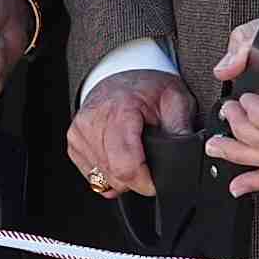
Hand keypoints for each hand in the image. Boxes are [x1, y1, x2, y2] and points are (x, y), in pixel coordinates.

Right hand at [71, 69, 193, 197]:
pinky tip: (119, 155)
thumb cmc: (147, 88)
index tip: (156, 182)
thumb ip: (181, 129)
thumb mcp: (175, 99)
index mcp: (119, 111)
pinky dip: (109, 173)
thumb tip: (185, 159)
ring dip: (122, 177)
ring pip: (104, 180)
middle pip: (115, 176)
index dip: (145, 182)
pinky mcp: (73, 143)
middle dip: (137, 180)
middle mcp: (93, 121)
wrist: (121, 75)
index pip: (126, 166)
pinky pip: (93, 176)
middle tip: (149, 163)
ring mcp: (79, 133)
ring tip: (134, 153)